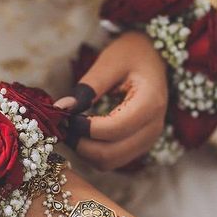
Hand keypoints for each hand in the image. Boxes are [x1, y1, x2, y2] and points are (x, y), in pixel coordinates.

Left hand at [55, 32, 167, 170]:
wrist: (152, 57)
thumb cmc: (131, 54)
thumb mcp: (109, 63)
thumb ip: (87, 88)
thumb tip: (62, 109)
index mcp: (151, 103)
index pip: (114, 129)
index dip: (84, 127)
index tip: (65, 114)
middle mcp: (154, 127)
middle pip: (110, 154)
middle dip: (80, 143)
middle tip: (62, 124)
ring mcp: (148, 140)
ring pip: (109, 162)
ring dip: (84, 151)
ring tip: (70, 127)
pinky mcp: (140, 145)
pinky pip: (112, 160)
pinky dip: (93, 152)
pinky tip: (82, 132)